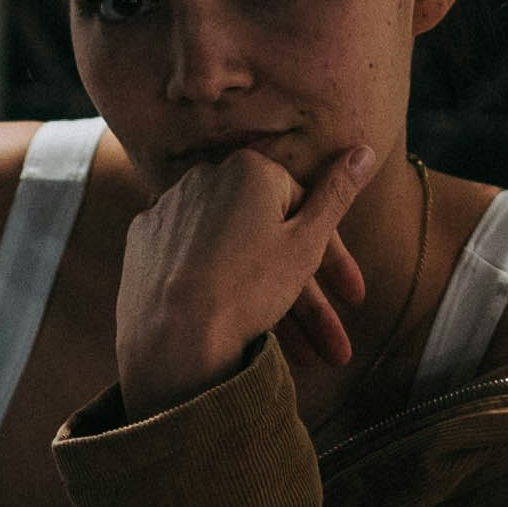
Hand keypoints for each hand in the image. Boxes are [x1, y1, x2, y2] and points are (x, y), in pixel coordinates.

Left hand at [115, 140, 375, 420]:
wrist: (172, 339)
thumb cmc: (247, 289)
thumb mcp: (307, 242)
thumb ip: (337, 194)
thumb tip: (363, 150)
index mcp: (249, 168)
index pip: (304, 207)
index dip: (332, 260)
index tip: (349, 297)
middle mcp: (204, 176)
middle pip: (267, 235)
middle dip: (307, 293)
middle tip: (331, 343)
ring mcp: (169, 209)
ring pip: (232, 253)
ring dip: (268, 301)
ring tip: (297, 356)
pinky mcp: (145, 241)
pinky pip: (193, 261)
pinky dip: (215, 286)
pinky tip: (235, 325)